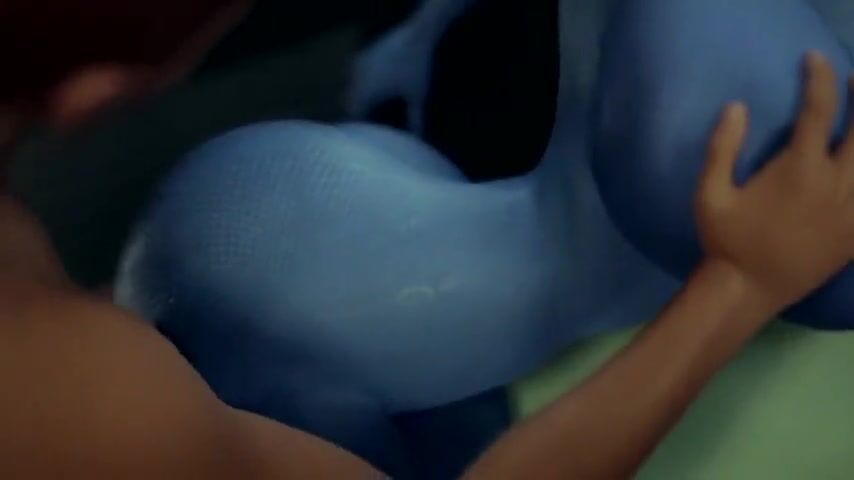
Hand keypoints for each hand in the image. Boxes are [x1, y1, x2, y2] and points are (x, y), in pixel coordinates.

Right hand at [695, 51, 853, 311]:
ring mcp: (853, 209)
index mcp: (799, 169)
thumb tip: (736, 106)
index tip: (814, 60)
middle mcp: (836, 184)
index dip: (820, 77)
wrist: (749, 290)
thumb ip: (721, 148)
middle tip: (853, 82)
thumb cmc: (725, 240)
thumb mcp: (708, 195)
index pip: (819, 109)